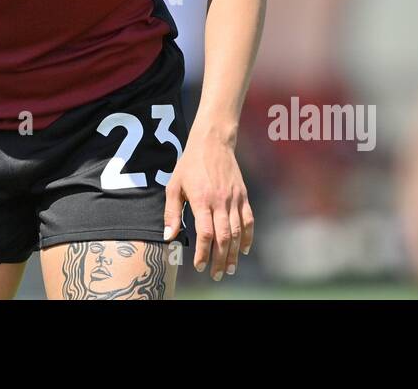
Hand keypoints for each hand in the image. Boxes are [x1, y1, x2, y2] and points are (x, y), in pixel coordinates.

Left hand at [163, 131, 253, 279]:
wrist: (212, 143)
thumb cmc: (189, 164)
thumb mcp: (174, 186)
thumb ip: (171, 212)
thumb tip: (168, 236)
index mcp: (201, 200)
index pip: (205, 233)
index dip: (203, 252)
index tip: (199, 265)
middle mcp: (220, 201)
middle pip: (223, 237)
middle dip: (220, 259)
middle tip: (216, 274)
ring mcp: (234, 199)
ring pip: (237, 231)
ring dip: (234, 253)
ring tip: (229, 268)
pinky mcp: (243, 196)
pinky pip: (248, 220)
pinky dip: (248, 236)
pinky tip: (244, 249)